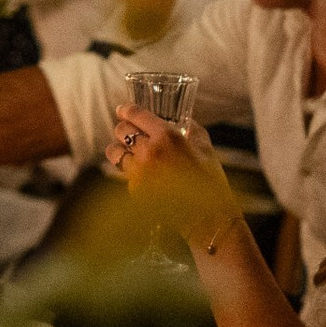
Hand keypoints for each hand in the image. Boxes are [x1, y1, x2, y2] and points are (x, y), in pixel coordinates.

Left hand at [112, 105, 243, 245]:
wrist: (206, 217)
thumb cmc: (209, 181)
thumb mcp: (205, 147)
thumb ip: (191, 129)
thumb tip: (181, 120)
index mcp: (168, 137)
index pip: (136, 115)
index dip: (126, 109)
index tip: (122, 109)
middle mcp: (149, 152)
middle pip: (121, 131)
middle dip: (124, 129)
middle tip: (129, 131)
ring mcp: (139, 172)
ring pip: (115, 152)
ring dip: (121, 149)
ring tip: (128, 151)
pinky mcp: (134, 189)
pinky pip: (125, 173)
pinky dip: (131, 171)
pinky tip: (144, 174)